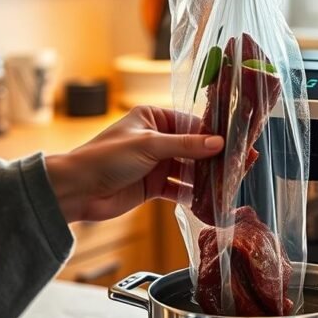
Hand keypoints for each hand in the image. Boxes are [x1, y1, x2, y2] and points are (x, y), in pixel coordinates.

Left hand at [46, 105, 223, 222]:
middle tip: (239, 165)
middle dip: (213, 158)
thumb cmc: (106, 158)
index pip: (191, 123)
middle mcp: (156, 139)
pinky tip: (208, 199)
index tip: (236, 143)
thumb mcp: (149, 146)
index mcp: (152, 118)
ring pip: (188, 170)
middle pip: (193, 148)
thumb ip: (186, 145)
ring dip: (205, 178)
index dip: (213, 134)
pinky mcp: (153, 186)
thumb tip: (218, 143)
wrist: (77, 191)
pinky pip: (179, 189)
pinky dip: (192, 194)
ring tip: (229, 184)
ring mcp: (155, 164)